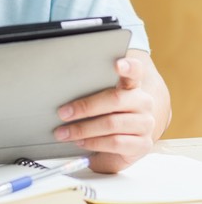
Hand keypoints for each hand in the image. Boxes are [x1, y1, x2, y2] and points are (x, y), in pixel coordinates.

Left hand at [54, 57, 155, 172]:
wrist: (128, 139)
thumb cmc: (108, 113)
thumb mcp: (101, 99)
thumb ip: (91, 90)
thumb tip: (63, 94)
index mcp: (132, 85)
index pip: (135, 70)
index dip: (128, 66)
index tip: (117, 64)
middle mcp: (143, 102)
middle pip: (115, 99)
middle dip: (85, 107)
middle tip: (63, 113)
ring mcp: (145, 124)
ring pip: (112, 123)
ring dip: (83, 129)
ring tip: (65, 132)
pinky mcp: (143, 145)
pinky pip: (115, 143)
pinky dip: (94, 143)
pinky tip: (81, 142)